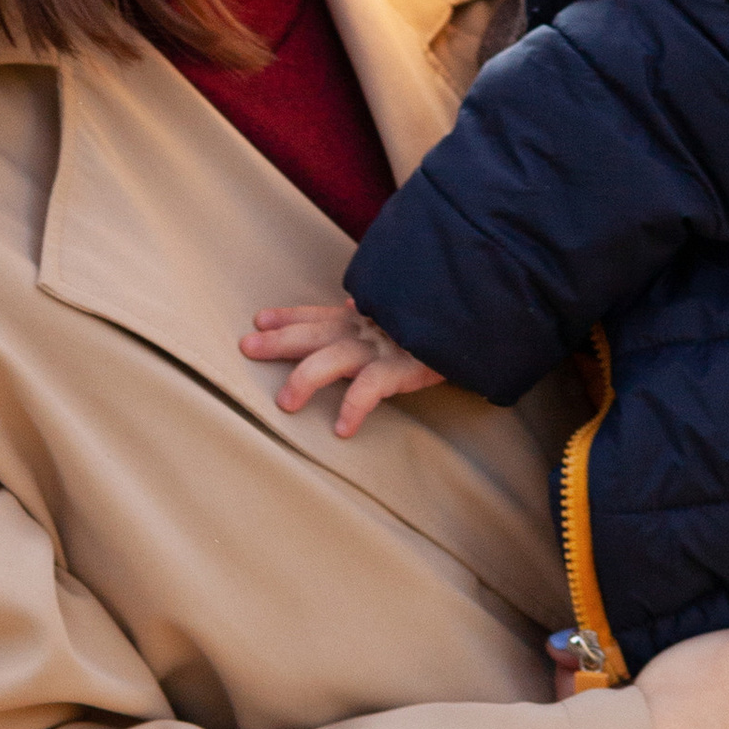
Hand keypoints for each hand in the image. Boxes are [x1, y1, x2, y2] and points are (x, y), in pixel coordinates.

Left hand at [242, 298, 442, 436]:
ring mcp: (385, 346)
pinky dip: (354, 406)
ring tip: (285, 403)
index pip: (320, 315)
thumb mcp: (404, 314)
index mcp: (367, 317)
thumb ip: (375, 311)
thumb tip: (352, 300)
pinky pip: (372, 388)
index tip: (260, 319)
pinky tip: (342, 428)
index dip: (290, 317)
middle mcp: (370, 328)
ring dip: (306, 378)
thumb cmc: (441, 322)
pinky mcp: (406, 366)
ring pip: (335, 359)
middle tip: (247, 347)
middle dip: (280, 340)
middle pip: (315, 333)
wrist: (481, 322)